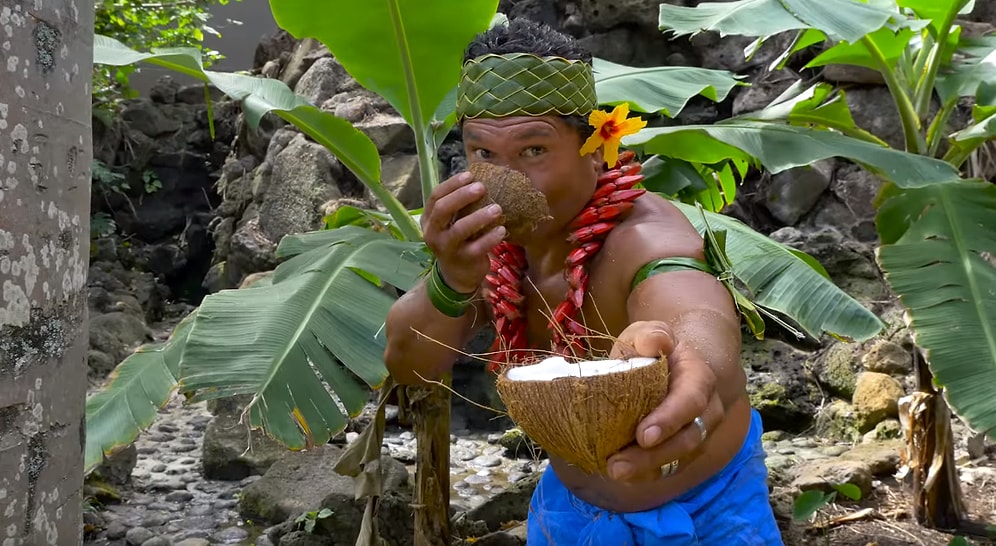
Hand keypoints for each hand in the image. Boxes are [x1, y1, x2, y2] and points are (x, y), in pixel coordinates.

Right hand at [422, 170, 505, 292]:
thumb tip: (477, 178)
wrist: (456, 276)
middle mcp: (433, 234)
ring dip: (480, 216)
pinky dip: (491, 237)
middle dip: (462, 196)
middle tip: (482, 187)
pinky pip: (478, 247)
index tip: (470, 175)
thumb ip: (457, 205)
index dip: (452, 184)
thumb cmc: (456, 241)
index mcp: (428, 220)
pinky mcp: (464, 261)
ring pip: (460, 229)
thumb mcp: (450, 223)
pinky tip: (502, 229)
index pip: (435, 196)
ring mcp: (447, 249)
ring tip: (497, 208)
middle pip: (443, 209)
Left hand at [605, 320, 723, 482]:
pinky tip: (623, 475)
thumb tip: (653, 343)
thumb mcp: (648, 333)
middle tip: (618, 466)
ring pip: (679, 458)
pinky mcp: (683, 450)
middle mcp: (707, 410)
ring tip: (614, 472)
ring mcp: (698, 433)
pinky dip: (646, 474)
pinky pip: (670, 468)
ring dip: (646, 469)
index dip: (670, 419)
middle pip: (687, 438)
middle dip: (653, 456)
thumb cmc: (654, 349)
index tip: (643, 436)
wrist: (668, 364)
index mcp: (700, 378)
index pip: (691, 401)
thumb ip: (651, 334)